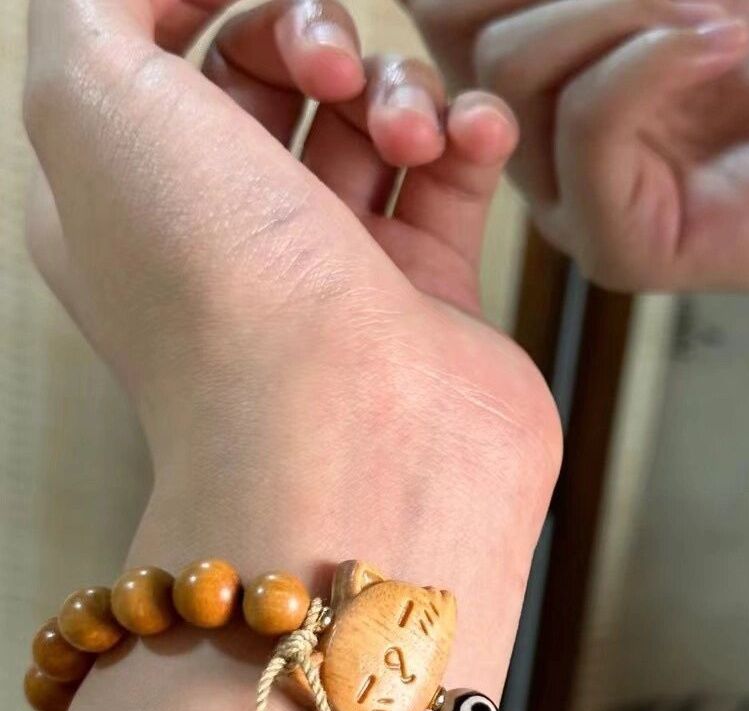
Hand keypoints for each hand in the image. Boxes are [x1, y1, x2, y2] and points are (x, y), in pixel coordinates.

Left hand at [22, 0, 559, 710]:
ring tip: (408, 130)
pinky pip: (452, 181)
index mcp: (135, 199)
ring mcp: (339, 270)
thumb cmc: (221, 298)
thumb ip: (99, 8)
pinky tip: (475, 133)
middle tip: (329, 66)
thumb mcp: (90, 101)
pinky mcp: (429, 297)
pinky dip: (470, 133)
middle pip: (277, 81)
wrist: (355, 446)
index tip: (253, 2)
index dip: (214, 8)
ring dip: (397, 89)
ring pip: (372, 123)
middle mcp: (235, 237)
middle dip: (312, 38)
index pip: (171, 59)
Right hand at [408, 0, 748, 454]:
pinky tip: (724, 41)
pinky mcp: (612, 248)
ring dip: (618, 3)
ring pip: (513, 68)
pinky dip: (649, 59)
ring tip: (722, 11)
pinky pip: (583, 123)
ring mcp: (566, 204)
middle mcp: (536, 147)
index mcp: (543, 78)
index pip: (447, 2)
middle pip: (460, 23)